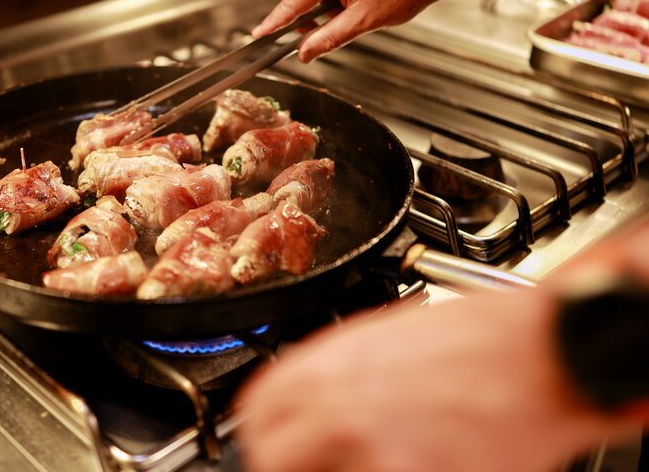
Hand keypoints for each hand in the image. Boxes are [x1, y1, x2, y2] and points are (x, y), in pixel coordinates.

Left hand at [235, 290, 632, 471]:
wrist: (541, 352)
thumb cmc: (476, 339)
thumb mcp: (381, 337)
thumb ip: (334, 374)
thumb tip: (309, 407)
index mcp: (320, 366)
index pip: (254, 413)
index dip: (266, 436)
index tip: (276, 448)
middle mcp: (332, 407)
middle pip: (271, 459)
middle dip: (289, 466)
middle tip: (317, 466)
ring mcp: (367, 451)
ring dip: (339, 470)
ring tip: (377, 458)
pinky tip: (420, 464)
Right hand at [253, 0, 463, 61]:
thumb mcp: (363, 22)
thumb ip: (328, 38)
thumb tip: (304, 53)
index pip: (294, 1)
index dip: (276, 21)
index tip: (259, 35)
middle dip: (300, 17)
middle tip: (306, 40)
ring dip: (315, 5)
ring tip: (335, 22)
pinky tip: (341, 7)